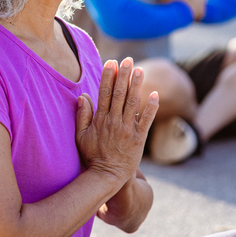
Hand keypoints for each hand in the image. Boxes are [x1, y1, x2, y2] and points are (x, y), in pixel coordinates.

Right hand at [76, 58, 158, 183]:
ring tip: (140, 70)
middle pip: (120, 93)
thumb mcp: (80, 136)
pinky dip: (151, 107)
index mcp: (100, 119)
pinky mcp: (139, 139)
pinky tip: (155, 94)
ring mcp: (127, 129)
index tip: (111, 62)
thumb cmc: (92, 155)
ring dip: (137, 85)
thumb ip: (82, 116)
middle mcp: (114, 121)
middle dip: (124, 75)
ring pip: (133, 103)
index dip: (108, 76)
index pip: (104, 92)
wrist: (108, 176)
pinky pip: (146, 120)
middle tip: (128, 59)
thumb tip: (82, 96)